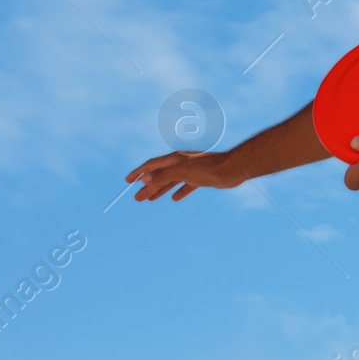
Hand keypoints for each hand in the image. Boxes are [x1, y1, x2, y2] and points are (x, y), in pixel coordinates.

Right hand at [126, 150, 244, 201]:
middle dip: (147, 187)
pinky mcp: (201, 178)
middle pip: (160, 176)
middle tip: (136, 198)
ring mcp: (191, 170)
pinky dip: (179, 191)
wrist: (230, 170)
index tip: (128, 181)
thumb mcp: (181, 172)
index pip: (151, 166)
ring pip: (171, 182)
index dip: (139, 173)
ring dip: (160, 190)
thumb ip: (163, 175)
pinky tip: (175, 199)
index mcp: (174, 159)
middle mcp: (181, 163)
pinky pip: (185, 186)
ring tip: (149, 200)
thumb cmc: (207, 168)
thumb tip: (144, 178)